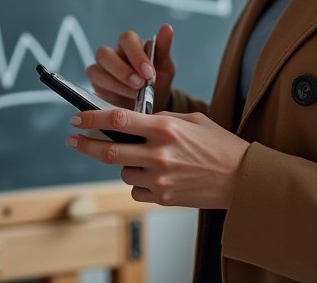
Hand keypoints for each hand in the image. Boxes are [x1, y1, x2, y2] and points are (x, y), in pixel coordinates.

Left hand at [65, 109, 249, 208]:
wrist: (243, 179)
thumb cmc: (221, 146)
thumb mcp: (194, 120)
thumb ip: (163, 118)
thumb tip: (138, 119)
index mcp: (166, 128)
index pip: (118, 119)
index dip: (92, 117)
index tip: (77, 117)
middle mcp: (159, 153)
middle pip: (109, 150)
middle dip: (86, 144)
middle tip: (74, 140)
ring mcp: (160, 179)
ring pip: (123, 171)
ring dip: (126, 164)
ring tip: (148, 159)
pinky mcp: (164, 198)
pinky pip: (137, 190)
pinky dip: (140, 183)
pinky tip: (158, 177)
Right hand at [86, 24, 175, 110]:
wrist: (151, 103)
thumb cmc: (157, 81)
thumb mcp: (165, 66)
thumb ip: (163, 47)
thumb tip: (167, 28)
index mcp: (131, 44)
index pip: (127, 39)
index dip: (136, 55)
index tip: (149, 73)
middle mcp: (114, 53)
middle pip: (106, 52)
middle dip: (123, 70)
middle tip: (140, 84)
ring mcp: (103, 67)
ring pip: (97, 66)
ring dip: (115, 80)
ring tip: (134, 93)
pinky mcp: (96, 81)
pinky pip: (93, 78)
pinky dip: (108, 88)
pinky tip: (121, 97)